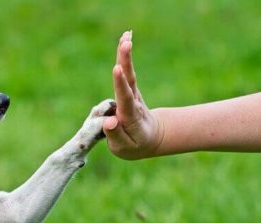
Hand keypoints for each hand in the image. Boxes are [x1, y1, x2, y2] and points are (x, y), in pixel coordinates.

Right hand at [102, 31, 163, 159]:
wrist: (151, 137)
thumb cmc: (134, 145)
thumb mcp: (124, 148)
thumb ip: (116, 135)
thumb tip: (109, 121)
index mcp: (130, 117)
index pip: (125, 99)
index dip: (120, 85)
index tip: (117, 69)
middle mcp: (133, 102)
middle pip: (129, 80)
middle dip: (126, 62)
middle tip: (125, 44)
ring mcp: (132, 93)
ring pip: (129, 73)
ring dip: (126, 54)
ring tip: (126, 35)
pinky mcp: (129, 88)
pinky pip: (126, 71)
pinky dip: (125, 55)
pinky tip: (125, 38)